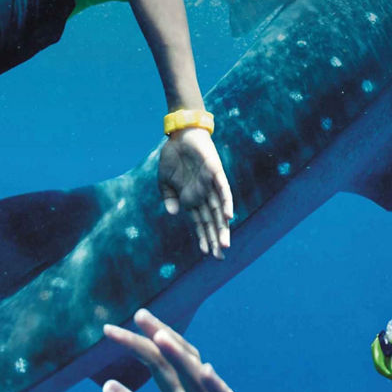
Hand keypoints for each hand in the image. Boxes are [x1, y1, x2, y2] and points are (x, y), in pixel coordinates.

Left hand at [101, 309, 270, 391]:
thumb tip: (106, 386)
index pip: (157, 364)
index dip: (137, 345)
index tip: (110, 330)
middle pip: (176, 364)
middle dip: (157, 339)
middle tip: (139, 315)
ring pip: (199, 380)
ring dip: (181, 358)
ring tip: (162, 337)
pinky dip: (217, 389)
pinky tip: (206, 372)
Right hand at [158, 127, 232, 258]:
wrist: (179, 135)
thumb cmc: (172, 157)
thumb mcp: (164, 181)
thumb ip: (168, 197)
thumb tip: (172, 213)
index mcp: (190, 199)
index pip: (200, 223)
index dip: (204, 237)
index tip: (207, 253)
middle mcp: (203, 195)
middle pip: (212, 221)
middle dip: (216, 238)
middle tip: (220, 256)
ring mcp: (210, 185)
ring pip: (219, 210)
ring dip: (222, 226)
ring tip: (225, 243)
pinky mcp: (215, 172)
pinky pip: (223, 189)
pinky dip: (225, 202)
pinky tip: (228, 216)